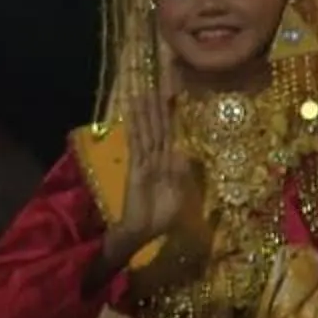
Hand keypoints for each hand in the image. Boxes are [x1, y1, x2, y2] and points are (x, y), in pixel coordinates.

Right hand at [114, 63, 192, 255]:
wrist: (142, 232)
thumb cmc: (162, 219)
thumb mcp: (184, 196)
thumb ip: (185, 176)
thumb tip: (186, 154)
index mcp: (170, 163)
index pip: (171, 133)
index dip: (171, 115)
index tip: (171, 95)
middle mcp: (157, 158)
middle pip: (158, 127)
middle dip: (156, 107)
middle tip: (154, 84)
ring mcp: (145, 161)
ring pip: (147, 131)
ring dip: (145, 112)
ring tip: (141, 91)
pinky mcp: (136, 167)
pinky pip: (137, 143)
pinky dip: (134, 127)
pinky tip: (131, 112)